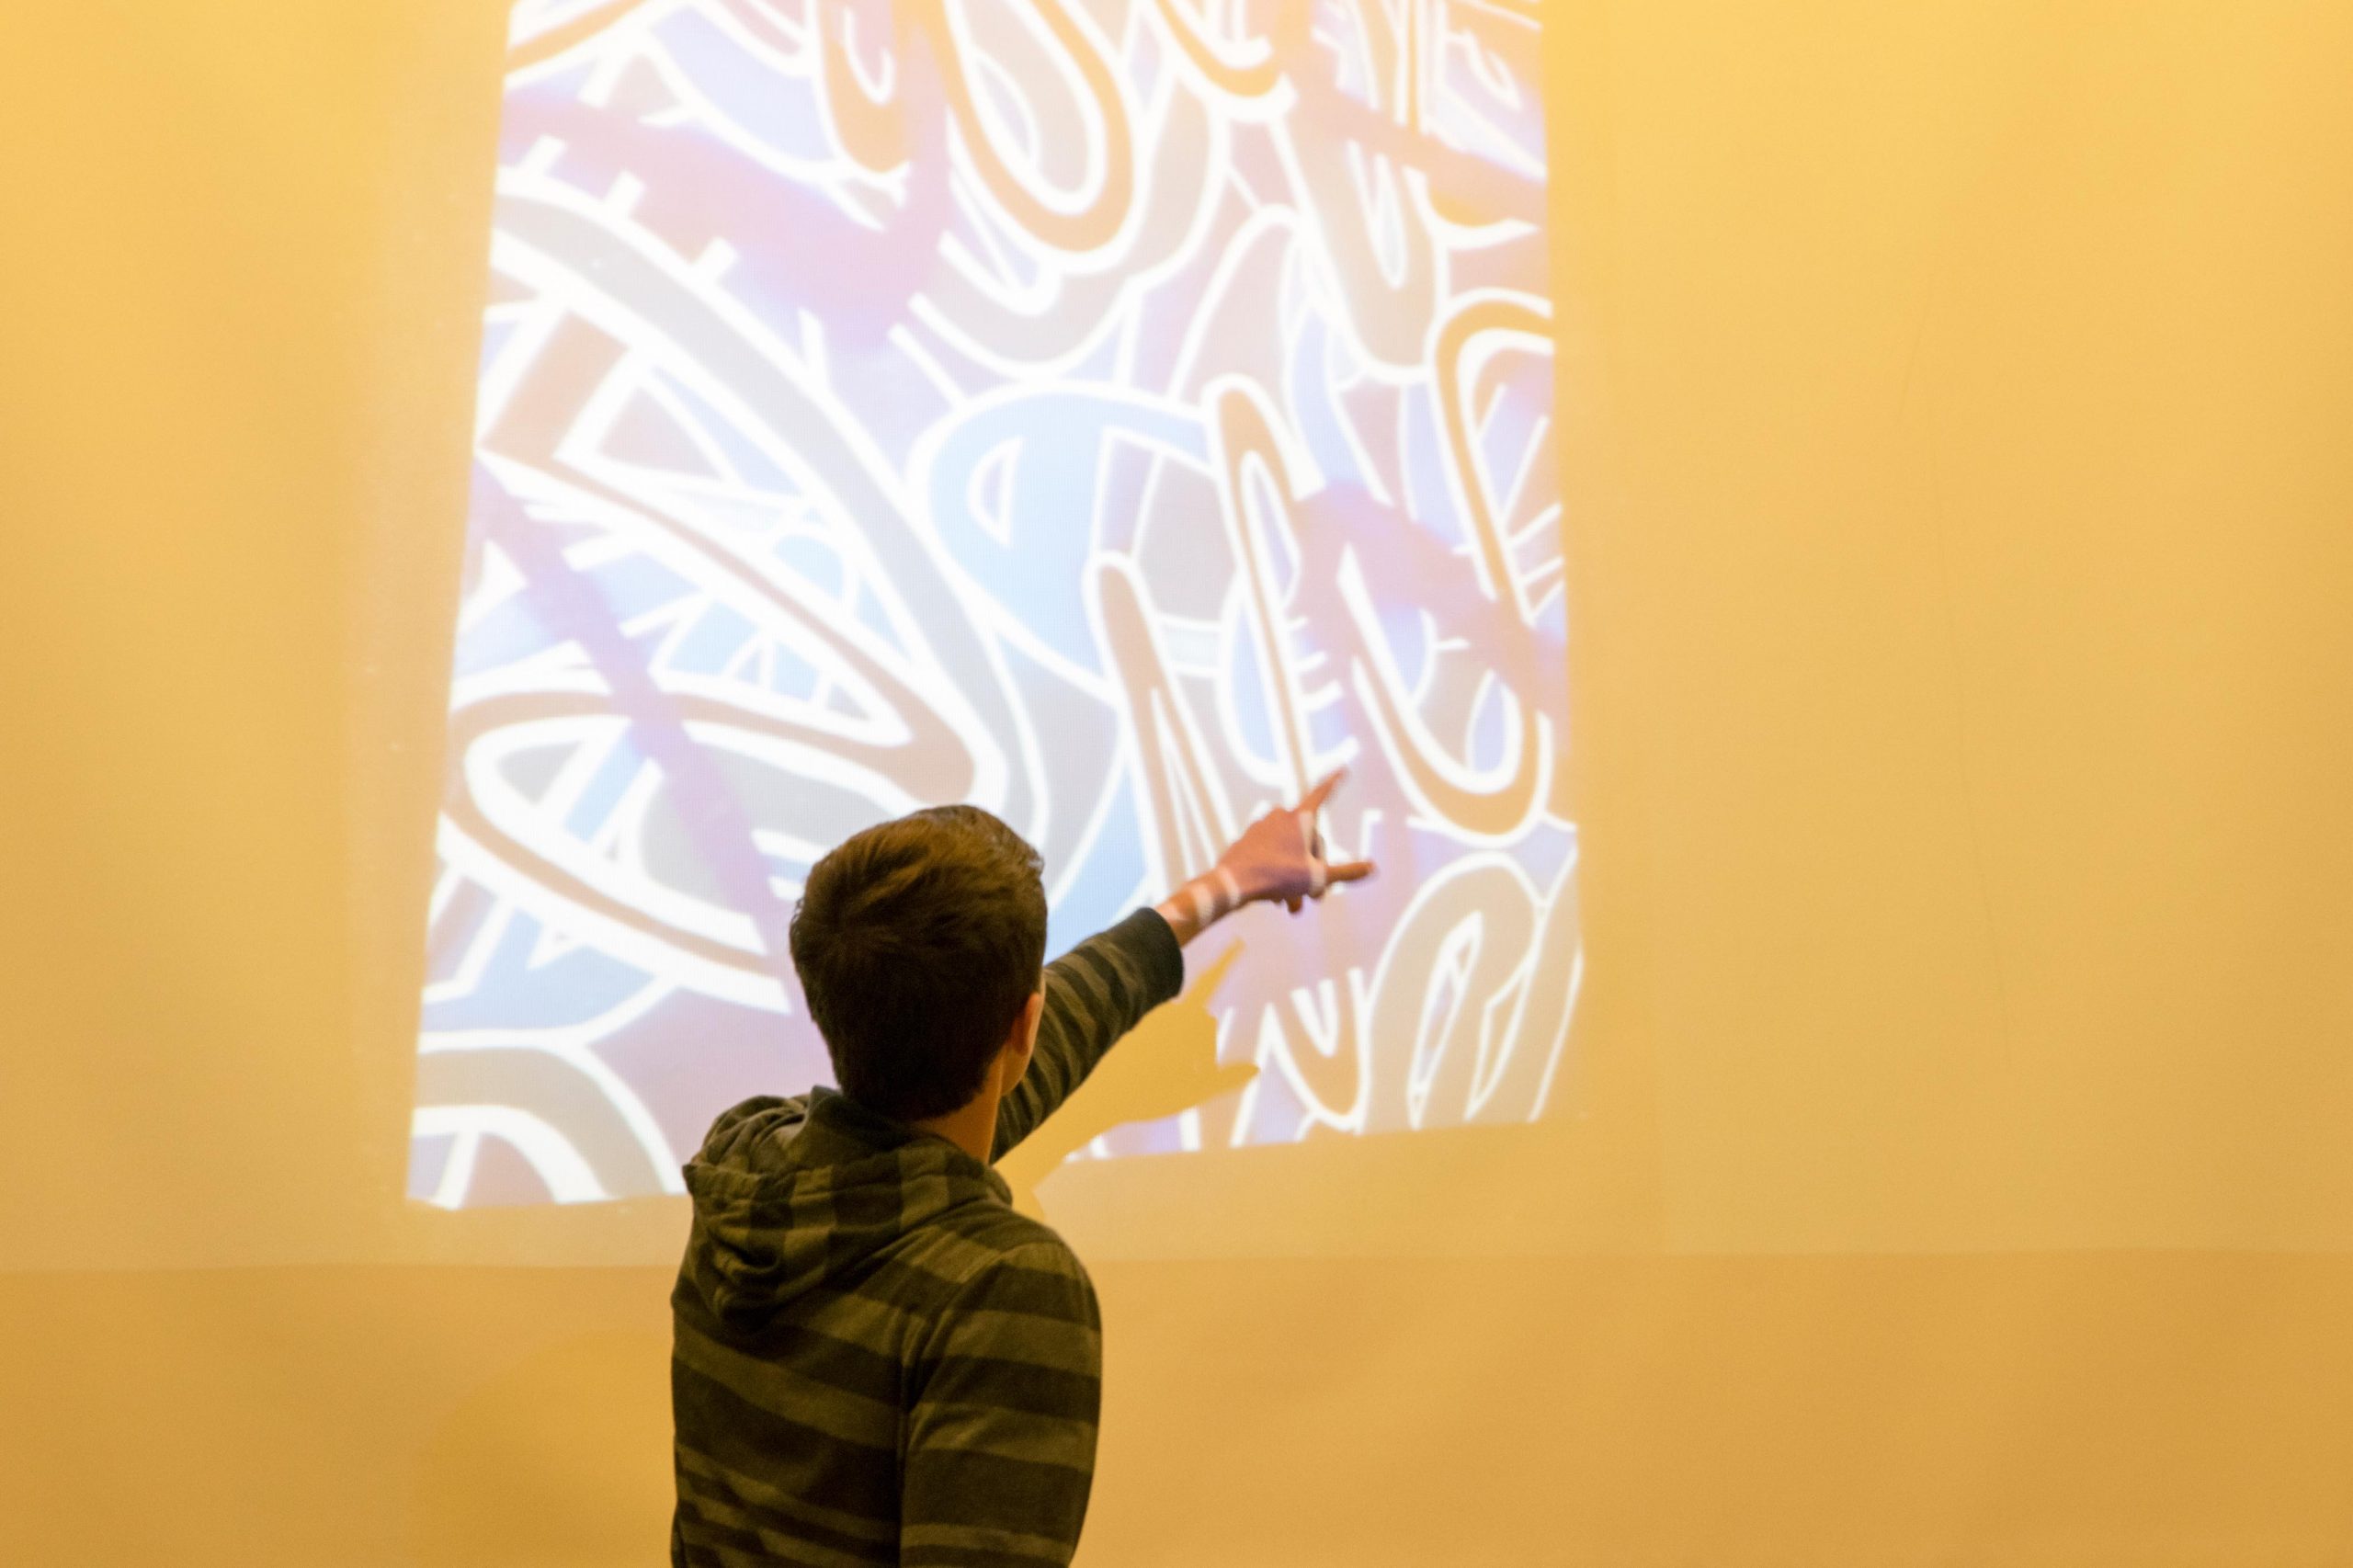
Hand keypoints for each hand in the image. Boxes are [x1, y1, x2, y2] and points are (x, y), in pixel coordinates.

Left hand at [1216, 768, 1376, 914]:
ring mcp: (1261, 828)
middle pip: (1308, 841)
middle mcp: (1280, 817)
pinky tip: (1277, 899)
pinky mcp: (1248, 842)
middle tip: (1315, 898)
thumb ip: (1347, 872)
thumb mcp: (1318, 878)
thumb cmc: (1277, 877)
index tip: (1342, 768)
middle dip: (1314, 870)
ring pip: (1289, 854)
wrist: (1231, 883)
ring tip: (1294, 907)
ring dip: (1296, 880)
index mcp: (1299, 818)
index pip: (1322, 794)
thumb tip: (1373, 868)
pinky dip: (1278, 875)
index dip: (1334, 782)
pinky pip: (1271, 856)